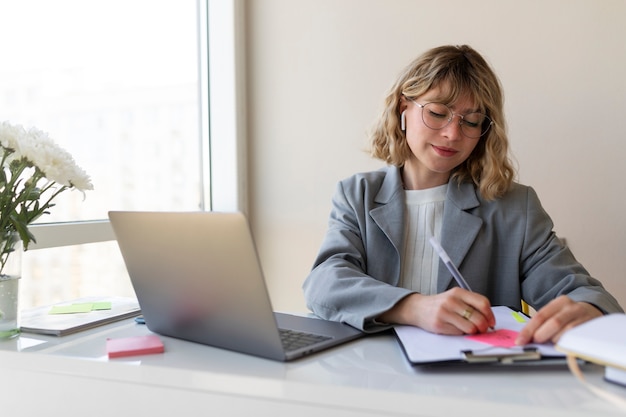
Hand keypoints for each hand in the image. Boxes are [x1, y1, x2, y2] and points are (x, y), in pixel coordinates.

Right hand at [379, 288, 494, 334]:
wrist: (418, 308)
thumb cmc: (440, 304)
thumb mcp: (455, 297)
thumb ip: (470, 304)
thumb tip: (488, 319)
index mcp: (458, 292)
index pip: (482, 302)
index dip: (490, 315)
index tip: (491, 322)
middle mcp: (451, 301)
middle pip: (478, 317)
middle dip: (484, 327)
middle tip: (483, 329)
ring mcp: (444, 312)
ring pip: (470, 327)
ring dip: (473, 331)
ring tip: (469, 329)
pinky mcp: (439, 324)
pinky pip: (459, 332)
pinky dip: (461, 333)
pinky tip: (456, 328)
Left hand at [515, 296, 602, 344]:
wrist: (594, 310)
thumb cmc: (569, 315)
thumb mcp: (556, 313)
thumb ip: (543, 323)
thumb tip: (526, 338)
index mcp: (559, 302)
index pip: (540, 316)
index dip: (529, 330)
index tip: (520, 341)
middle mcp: (572, 307)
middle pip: (554, 323)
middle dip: (542, 335)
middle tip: (536, 342)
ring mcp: (583, 317)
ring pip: (567, 331)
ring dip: (555, 340)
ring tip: (551, 343)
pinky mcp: (591, 328)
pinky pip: (577, 338)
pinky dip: (567, 344)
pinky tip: (563, 345)